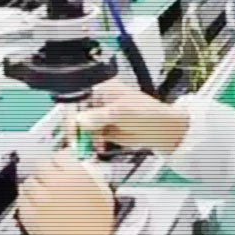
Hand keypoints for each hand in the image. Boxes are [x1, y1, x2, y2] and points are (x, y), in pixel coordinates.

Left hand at [17, 157, 116, 234]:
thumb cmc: (96, 227)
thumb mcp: (103, 194)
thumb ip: (91, 176)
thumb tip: (81, 166)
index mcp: (75, 176)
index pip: (60, 155)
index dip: (62, 160)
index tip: (62, 164)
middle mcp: (54, 184)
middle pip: (41, 164)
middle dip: (47, 170)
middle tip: (52, 179)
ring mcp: (38, 199)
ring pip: (29, 181)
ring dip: (36, 184)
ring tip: (44, 194)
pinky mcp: (27, 213)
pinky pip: (21, 198)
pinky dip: (28, 199)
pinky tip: (38, 205)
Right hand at [75, 80, 191, 151]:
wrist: (163, 131)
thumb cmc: (148, 114)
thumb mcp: (121, 112)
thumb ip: (99, 116)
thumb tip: (81, 121)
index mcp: (102, 88)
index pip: (77, 97)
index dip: (71, 112)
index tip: (71, 126)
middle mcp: (98, 100)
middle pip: (76, 113)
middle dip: (76, 128)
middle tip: (77, 141)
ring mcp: (100, 115)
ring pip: (81, 127)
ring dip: (83, 138)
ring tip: (90, 146)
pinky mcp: (103, 129)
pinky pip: (89, 136)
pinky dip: (90, 143)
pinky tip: (98, 147)